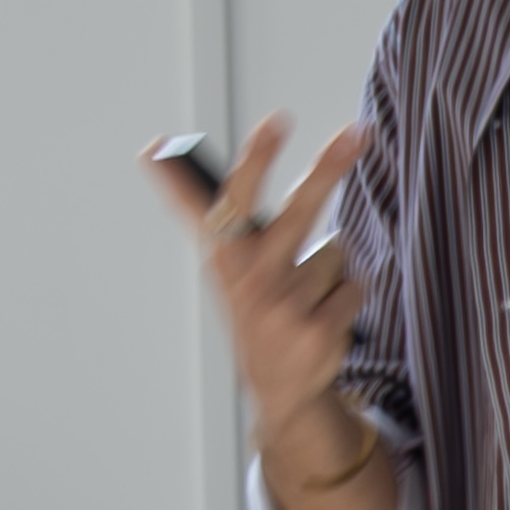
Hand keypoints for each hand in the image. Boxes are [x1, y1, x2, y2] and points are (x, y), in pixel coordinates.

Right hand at [157, 112, 369, 450]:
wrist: (281, 388)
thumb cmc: (254, 304)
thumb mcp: (223, 259)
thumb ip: (199, 202)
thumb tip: (152, 150)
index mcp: (224, 254)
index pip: (230, 198)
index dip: (252, 159)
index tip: (275, 122)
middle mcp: (251, 280)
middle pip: (297, 213)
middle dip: (327, 169)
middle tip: (356, 132)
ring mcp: (286, 308)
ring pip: (336, 252)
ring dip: (331, 268)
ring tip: (306, 295)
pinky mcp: (319, 331)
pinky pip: (355, 285)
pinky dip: (347, 295)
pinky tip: (324, 316)